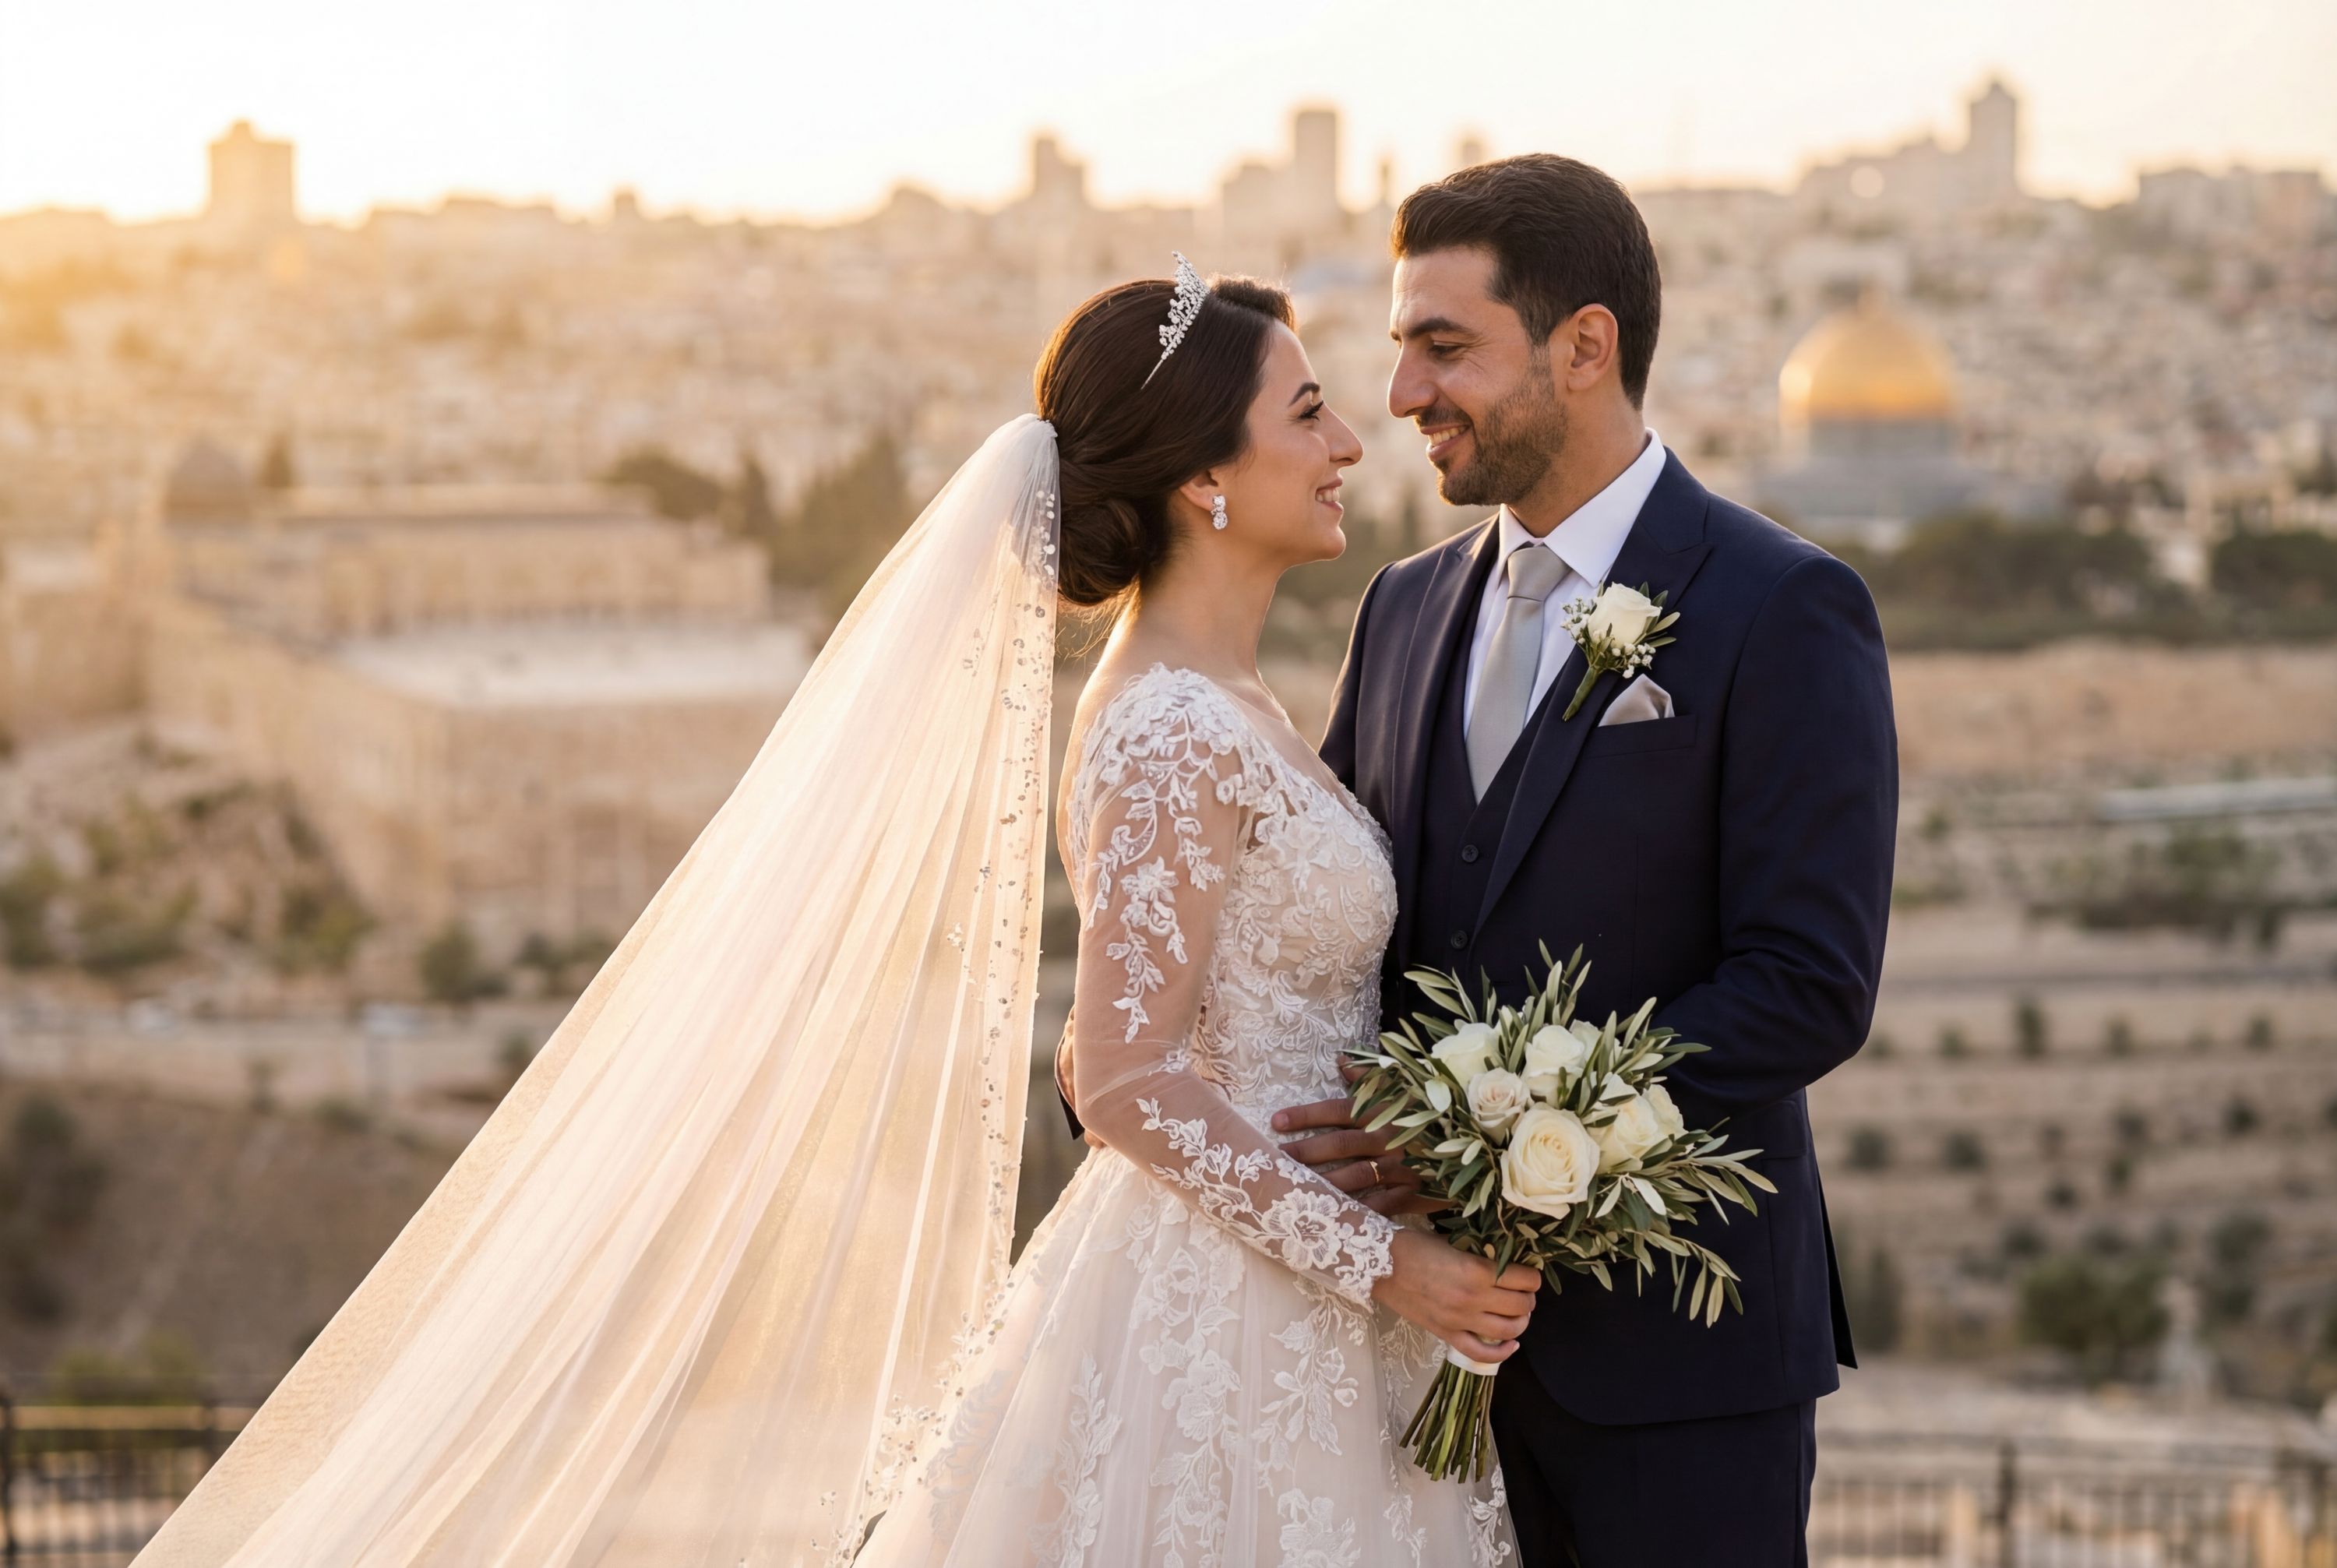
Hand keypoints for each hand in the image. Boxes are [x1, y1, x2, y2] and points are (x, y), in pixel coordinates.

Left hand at [1271, 1066, 1437, 1216]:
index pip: (1337, 1110)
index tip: (1275, 1122)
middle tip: (1274, 1161)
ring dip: (1323, 1184)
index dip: (1305, 1115)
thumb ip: (1371, 1076)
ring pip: (1355, 1177)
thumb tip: (1341, 1059)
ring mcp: (1401, 1167)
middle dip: (1305, 1153)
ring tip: (1294, 1190)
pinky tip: (1333, 1219)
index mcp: (1383, 1111)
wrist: (1476, 1138)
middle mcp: (1389, 1138)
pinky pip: (1381, 1205)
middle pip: (1340, 1145)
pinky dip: (1359, 1212)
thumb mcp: (1406, 1086)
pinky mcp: (1413, 1191)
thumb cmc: (1433, 1111)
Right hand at [1372, 1231, 1541, 1363]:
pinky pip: (1480, 1353)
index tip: (1530, 1272)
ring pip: (1508, 1331)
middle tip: (1524, 1291)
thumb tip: (1509, 1261)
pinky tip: (1510, 1343)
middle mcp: (1471, 1299)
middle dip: (1529, 1297)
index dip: (1533, 1276)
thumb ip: (1481, 1255)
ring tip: (1518, 1312)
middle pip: (1521, 1306)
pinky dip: (1502, 1352)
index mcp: (1475, 1270)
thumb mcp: (1454, 1242)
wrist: (1379, 1264)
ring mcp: (1459, 1320)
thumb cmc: (1415, 1246)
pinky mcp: (1446, 1334)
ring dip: (1521, 1322)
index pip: (1525, 1280)